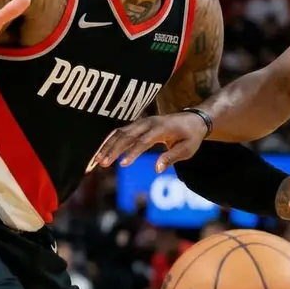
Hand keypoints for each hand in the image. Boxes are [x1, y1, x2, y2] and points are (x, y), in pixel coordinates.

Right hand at [91, 112, 208, 171]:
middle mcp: (147, 123)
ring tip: (96, 161)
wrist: (193, 119)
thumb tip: (156, 169)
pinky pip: (119, 132)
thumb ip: (171, 158)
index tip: (122, 165)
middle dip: (113, 150)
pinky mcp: (136, 126)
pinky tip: (100, 153)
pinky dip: (108, 142)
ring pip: (119, 133)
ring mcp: (140, 122)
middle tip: (102, 164)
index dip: (132, 152)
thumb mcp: (187, 149)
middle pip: (126, 135)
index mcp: (161, 128)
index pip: (143, 141)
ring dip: (107, 146)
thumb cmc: (190, 137)